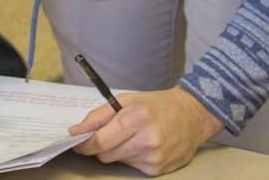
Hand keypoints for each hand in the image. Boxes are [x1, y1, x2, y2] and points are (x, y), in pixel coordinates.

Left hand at [69, 86, 223, 175]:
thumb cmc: (157, 105)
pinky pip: (131, 167)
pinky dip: (130, 157)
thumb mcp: (126, 100)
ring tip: (129, 136)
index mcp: (137, 118)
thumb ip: (98, 116)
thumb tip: (76, 131)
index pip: (100, 140)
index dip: (84, 143)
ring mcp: (154, 157)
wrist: (193, 115)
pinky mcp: (158, 169)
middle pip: (105, 154)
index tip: (76, 142)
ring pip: (116, 161)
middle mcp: (147, 139)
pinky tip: (142, 145)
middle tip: (104, 135)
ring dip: (115, 151)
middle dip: (98, 147)